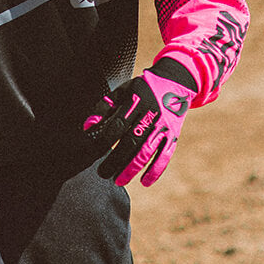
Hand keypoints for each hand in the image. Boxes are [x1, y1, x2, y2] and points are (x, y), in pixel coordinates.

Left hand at [83, 59, 197, 186]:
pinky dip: (156, 170)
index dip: (107, 139)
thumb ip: (104, 107)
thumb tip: (88, 126)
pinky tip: (144, 182)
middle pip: (131, 142)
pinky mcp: (173, 135)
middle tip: (102, 173)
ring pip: (147, 151)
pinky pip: (165, 155)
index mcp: (136, 101)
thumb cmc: (142, 88)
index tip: (96, 151)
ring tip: (118, 181)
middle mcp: (150, 114)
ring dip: (132, 169)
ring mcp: (163, 126)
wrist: (175, 82)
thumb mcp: (122, 90)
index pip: (118, 124)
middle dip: (115, 160)